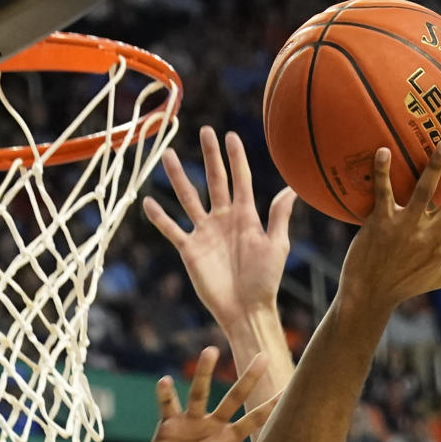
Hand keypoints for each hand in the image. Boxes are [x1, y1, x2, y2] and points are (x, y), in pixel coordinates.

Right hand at [139, 349, 276, 441]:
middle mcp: (213, 426)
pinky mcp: (168, 426)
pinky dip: (165, 393)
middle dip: (248, 378)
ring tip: (211, 351)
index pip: (256, 418)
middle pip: (234, 397)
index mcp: (230, 439)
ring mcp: (191, 423)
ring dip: (204, 372)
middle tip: (262, 356)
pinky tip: (165, 382)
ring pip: (199, 393)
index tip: (290, 389)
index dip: (272, 405)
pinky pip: (167, 405)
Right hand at [143, 127, 296, 328]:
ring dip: (179, 178)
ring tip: (169, 155)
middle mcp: (223, 220)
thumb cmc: (266, 282)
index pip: (240, 180)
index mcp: (246, 216)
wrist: (246, 310)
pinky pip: (172, 229)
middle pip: (215, 181)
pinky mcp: (190, 250)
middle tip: (205, 130)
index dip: (235, 158)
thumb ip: (279, 216)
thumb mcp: (277, 246)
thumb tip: (292, 187)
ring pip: (188, 198)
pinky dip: (160, 217)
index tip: (230, 135)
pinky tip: (148, 202)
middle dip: (211, 156)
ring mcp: (205, 233)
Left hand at [338, 142, 440, 312]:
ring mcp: (404, 227)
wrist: (369, 295)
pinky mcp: (381, 223)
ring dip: (435, 167)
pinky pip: (382, 194)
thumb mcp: (440, 278)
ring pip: (423, 193)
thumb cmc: (404, 285)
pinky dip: (382, 173)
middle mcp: (427, 235)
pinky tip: (385, 150)